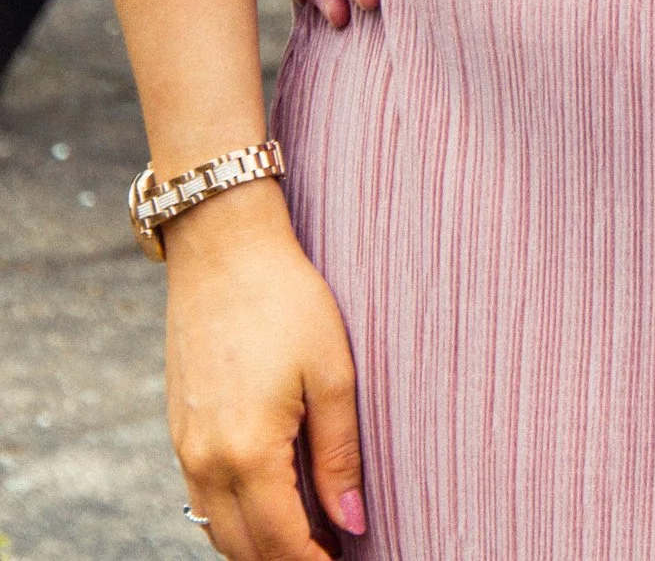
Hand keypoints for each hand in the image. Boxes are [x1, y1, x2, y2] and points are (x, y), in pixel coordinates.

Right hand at [162, 185, 362, 558]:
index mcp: (248, 452)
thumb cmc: (286, 300)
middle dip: (286, 559)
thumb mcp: (333, 372)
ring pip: (217, 528)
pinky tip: (271, 495)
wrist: (222, 249)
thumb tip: (351, 522)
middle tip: (331, 546)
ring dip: (258, 543)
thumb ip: (339, 455)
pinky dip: (234, 513)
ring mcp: (184, 448)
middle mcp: (206, 461)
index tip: (346, 559)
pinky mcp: (178, 430)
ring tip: (308, 529)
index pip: (280, 544)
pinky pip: (202, 497)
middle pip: (243, 549)